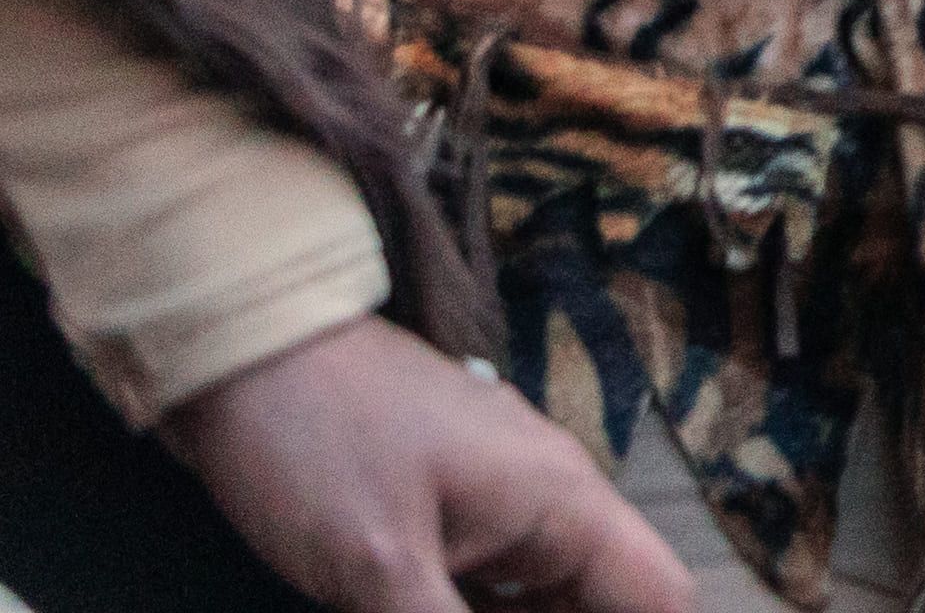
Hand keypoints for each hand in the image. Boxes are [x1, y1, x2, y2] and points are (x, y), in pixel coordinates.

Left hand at [163, 317, 692, 612]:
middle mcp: (548, 501)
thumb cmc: (320, 446)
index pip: (661, 594)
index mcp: (560, 501)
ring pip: (544, 599)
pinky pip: (492, 588)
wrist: (243, 356)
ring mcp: (497, 505)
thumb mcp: (379, 567)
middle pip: (602, 601)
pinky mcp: (448, 514)